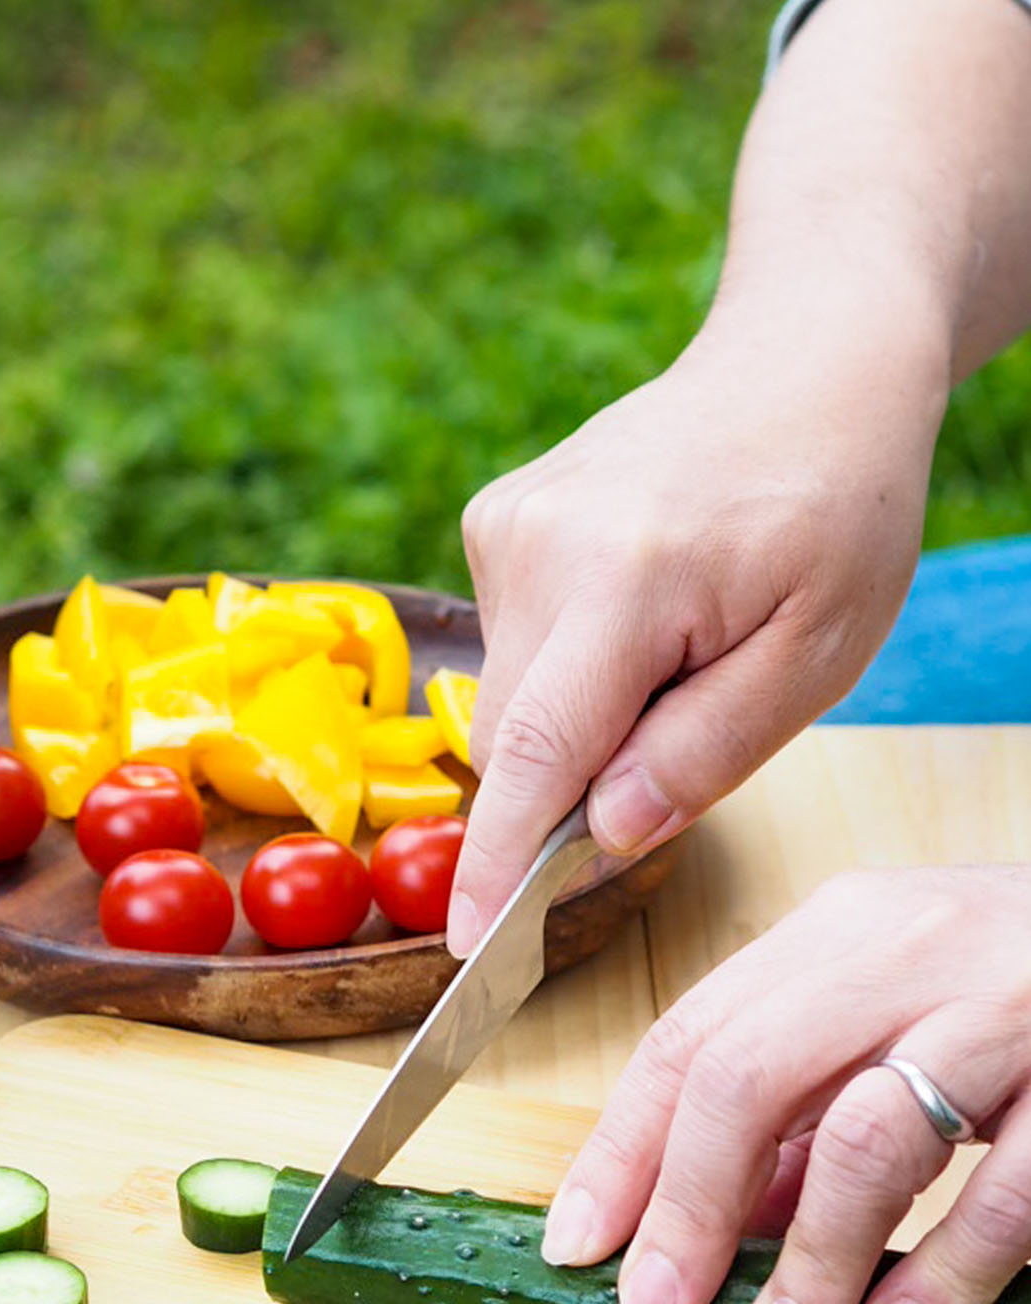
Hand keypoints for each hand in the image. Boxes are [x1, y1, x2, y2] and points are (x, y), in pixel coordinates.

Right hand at [446, 316, 945, 957]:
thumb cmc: (835, 504)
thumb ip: (704, 750)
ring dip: (583, 714)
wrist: (803, 362)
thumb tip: (601, 833)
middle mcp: (536, 546)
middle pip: (517, 736)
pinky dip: (570, 664)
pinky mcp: (496, 518)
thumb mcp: (818, 651)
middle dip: (582, 776)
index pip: (536, 753)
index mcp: (625, 578)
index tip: (469, 942)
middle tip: (691, 720)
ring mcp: (505, 524)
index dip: (498, 862)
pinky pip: (516, 643)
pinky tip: (642, 605)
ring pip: (513, 696)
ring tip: (681, 641)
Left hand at [541, 866, 1030, 1303]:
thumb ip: (808, 1096)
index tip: (578, 1235)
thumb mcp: (895, 1008)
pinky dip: (945, 1268)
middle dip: (682, 1202)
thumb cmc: (1020, 983)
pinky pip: (1008, 1187)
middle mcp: (908, 951)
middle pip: (746, 1075)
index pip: (689, 1036)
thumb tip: (706, 1211)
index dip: (622, 1146)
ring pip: (869, 1134)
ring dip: (811, 1258)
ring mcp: (1005, 1007)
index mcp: (841, 931)